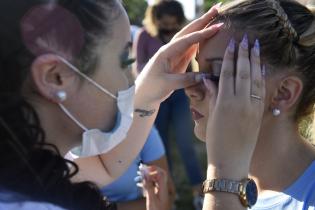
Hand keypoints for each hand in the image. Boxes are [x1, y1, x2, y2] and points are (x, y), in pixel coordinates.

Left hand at [135, 5, 222, 107]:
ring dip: (203, 27)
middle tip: (218, 8)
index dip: (203, 33)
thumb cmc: (151, 88)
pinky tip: (208, 36)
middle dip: (203, 20)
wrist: (143, 95)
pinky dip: (200, 41)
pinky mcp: (178, 61)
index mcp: (166, 52)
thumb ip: (186, 80)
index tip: (218, 26)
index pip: (187, 39)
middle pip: (189, 31)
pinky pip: (191, 48)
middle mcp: (170, 49)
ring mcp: (175, 54)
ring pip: (191, 38)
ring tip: (216, 18)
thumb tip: (205, 76)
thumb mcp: (168, 84)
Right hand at [142, 166, 168, 209]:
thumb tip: (145, 173)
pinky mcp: (158, 196)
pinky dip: (147, 184)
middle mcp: (164, 189)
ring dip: (147, 178)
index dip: (154, 168)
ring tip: (138, 177)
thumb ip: (148, 185)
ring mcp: (161, 193)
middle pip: (159, 175)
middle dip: (150, 172)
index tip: (144, 168)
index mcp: (164, 189)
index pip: (161, 173)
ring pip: (155, 181)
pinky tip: (140, 185)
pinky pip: (153, 186)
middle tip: (140, 170)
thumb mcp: (151, 199)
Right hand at [204, 36, 265, 178]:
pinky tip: (261, 68)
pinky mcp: (259, 113)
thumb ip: (213, 95)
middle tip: (246, 38)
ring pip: (254, 79)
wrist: (231, 160)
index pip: (228, 73)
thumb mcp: (212, 116)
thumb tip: (208, 78)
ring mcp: (252, 107)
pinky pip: (261, 90)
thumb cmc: (216, 140)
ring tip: (256, 47)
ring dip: (255, 61)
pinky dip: (261, 77)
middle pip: (243, 72)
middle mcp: (240, 102)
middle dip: (244, 54)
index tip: (232, 44)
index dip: (230, 57)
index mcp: (225, 102)